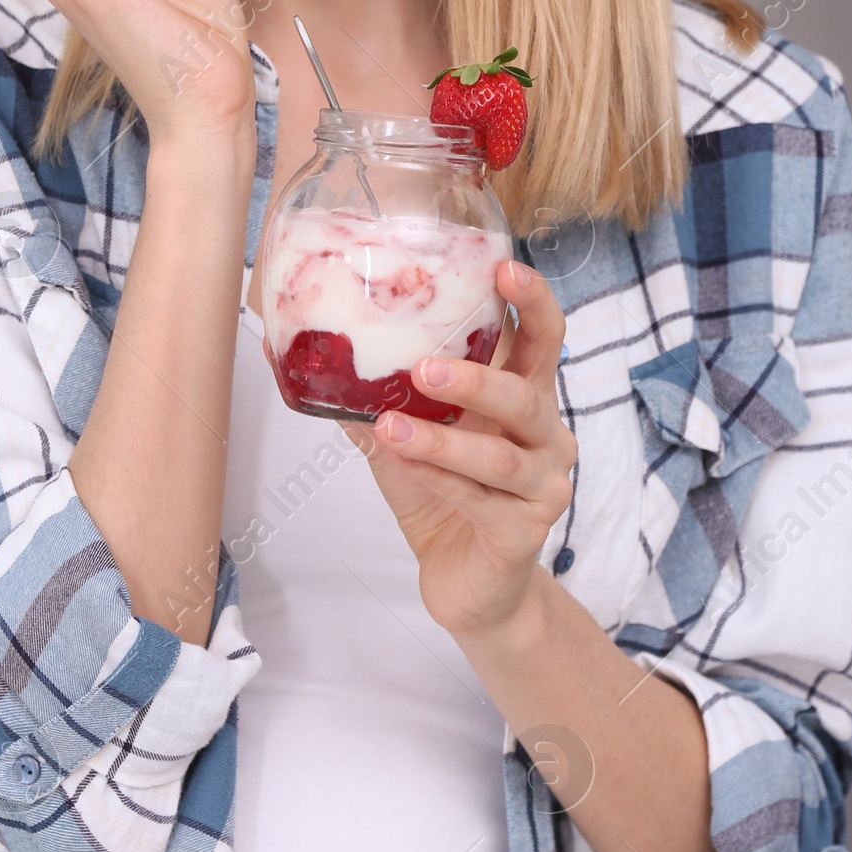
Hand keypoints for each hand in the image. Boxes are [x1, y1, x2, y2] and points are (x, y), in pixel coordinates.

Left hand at [362, 260, 572, 641]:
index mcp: (527, 399)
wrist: (467, 585)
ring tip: (393, 423)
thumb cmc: (444, 497)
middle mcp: (548, 437)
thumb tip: (303, 348)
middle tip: (425, 366)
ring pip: (500, 457)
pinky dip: (438, 478)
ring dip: (443, 440)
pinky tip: (402, 462)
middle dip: (477, 377)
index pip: (546, 339)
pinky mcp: (524, 533)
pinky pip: (481, 500)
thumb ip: (378, 393)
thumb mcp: (409, 437)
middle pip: (527, 396)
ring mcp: (543, 487)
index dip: (533, 301)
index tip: (503, 267)